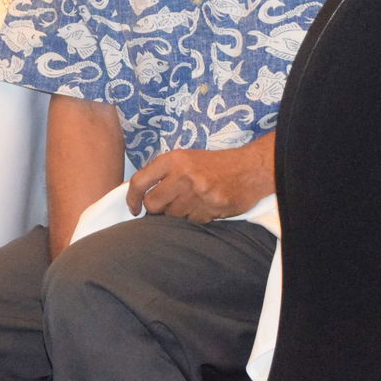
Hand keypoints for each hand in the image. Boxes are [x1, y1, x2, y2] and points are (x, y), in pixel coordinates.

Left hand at [125, 140, 273, 222]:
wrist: (248, 169)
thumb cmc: (214, 163)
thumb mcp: (186, 158)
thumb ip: (164, 173)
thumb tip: (140, 195)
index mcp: (173, 160)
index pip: (140, 181)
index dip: (131, 198)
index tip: (133, 208)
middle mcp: (183, 176)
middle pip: (153, 204)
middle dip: (156, 209)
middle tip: (166, 205)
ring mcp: (197, 194)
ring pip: (172, 216)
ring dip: (177, 214)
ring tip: (190, 202)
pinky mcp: (211, 209)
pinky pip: (191, 222)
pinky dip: (194, 218)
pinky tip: (203, 206)